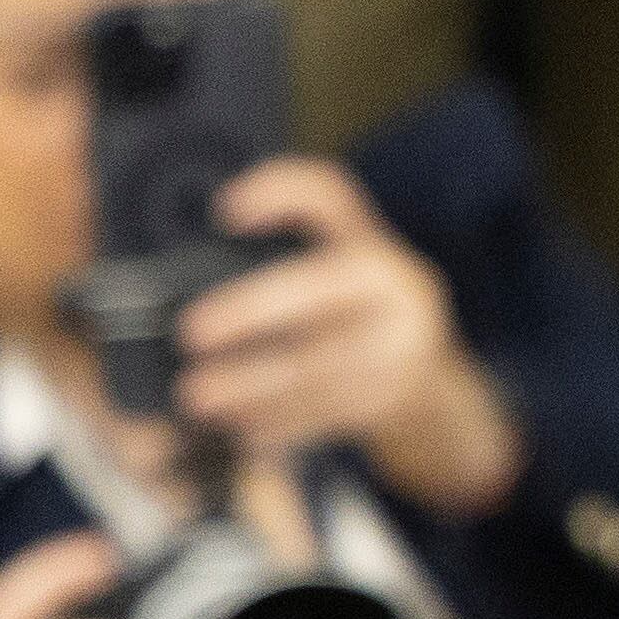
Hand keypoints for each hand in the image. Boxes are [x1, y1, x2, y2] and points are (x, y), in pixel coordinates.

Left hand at [175, 160, 521, 514]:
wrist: (430, 380)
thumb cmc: (359, 321)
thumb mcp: (341, 277)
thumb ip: (291, 263)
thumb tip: (188, 279)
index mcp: (372, 244)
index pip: (329, 195)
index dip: (279, 191)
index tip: (225, 211)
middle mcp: (394, 284)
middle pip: (316, 287)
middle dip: (247, 310)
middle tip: (191, 332)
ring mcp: (402, 343)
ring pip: (314, 363)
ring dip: (247, 384)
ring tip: (196, 395)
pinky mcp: (395, 394)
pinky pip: (324, 411)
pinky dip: (275, 422)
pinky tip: (241, 426)